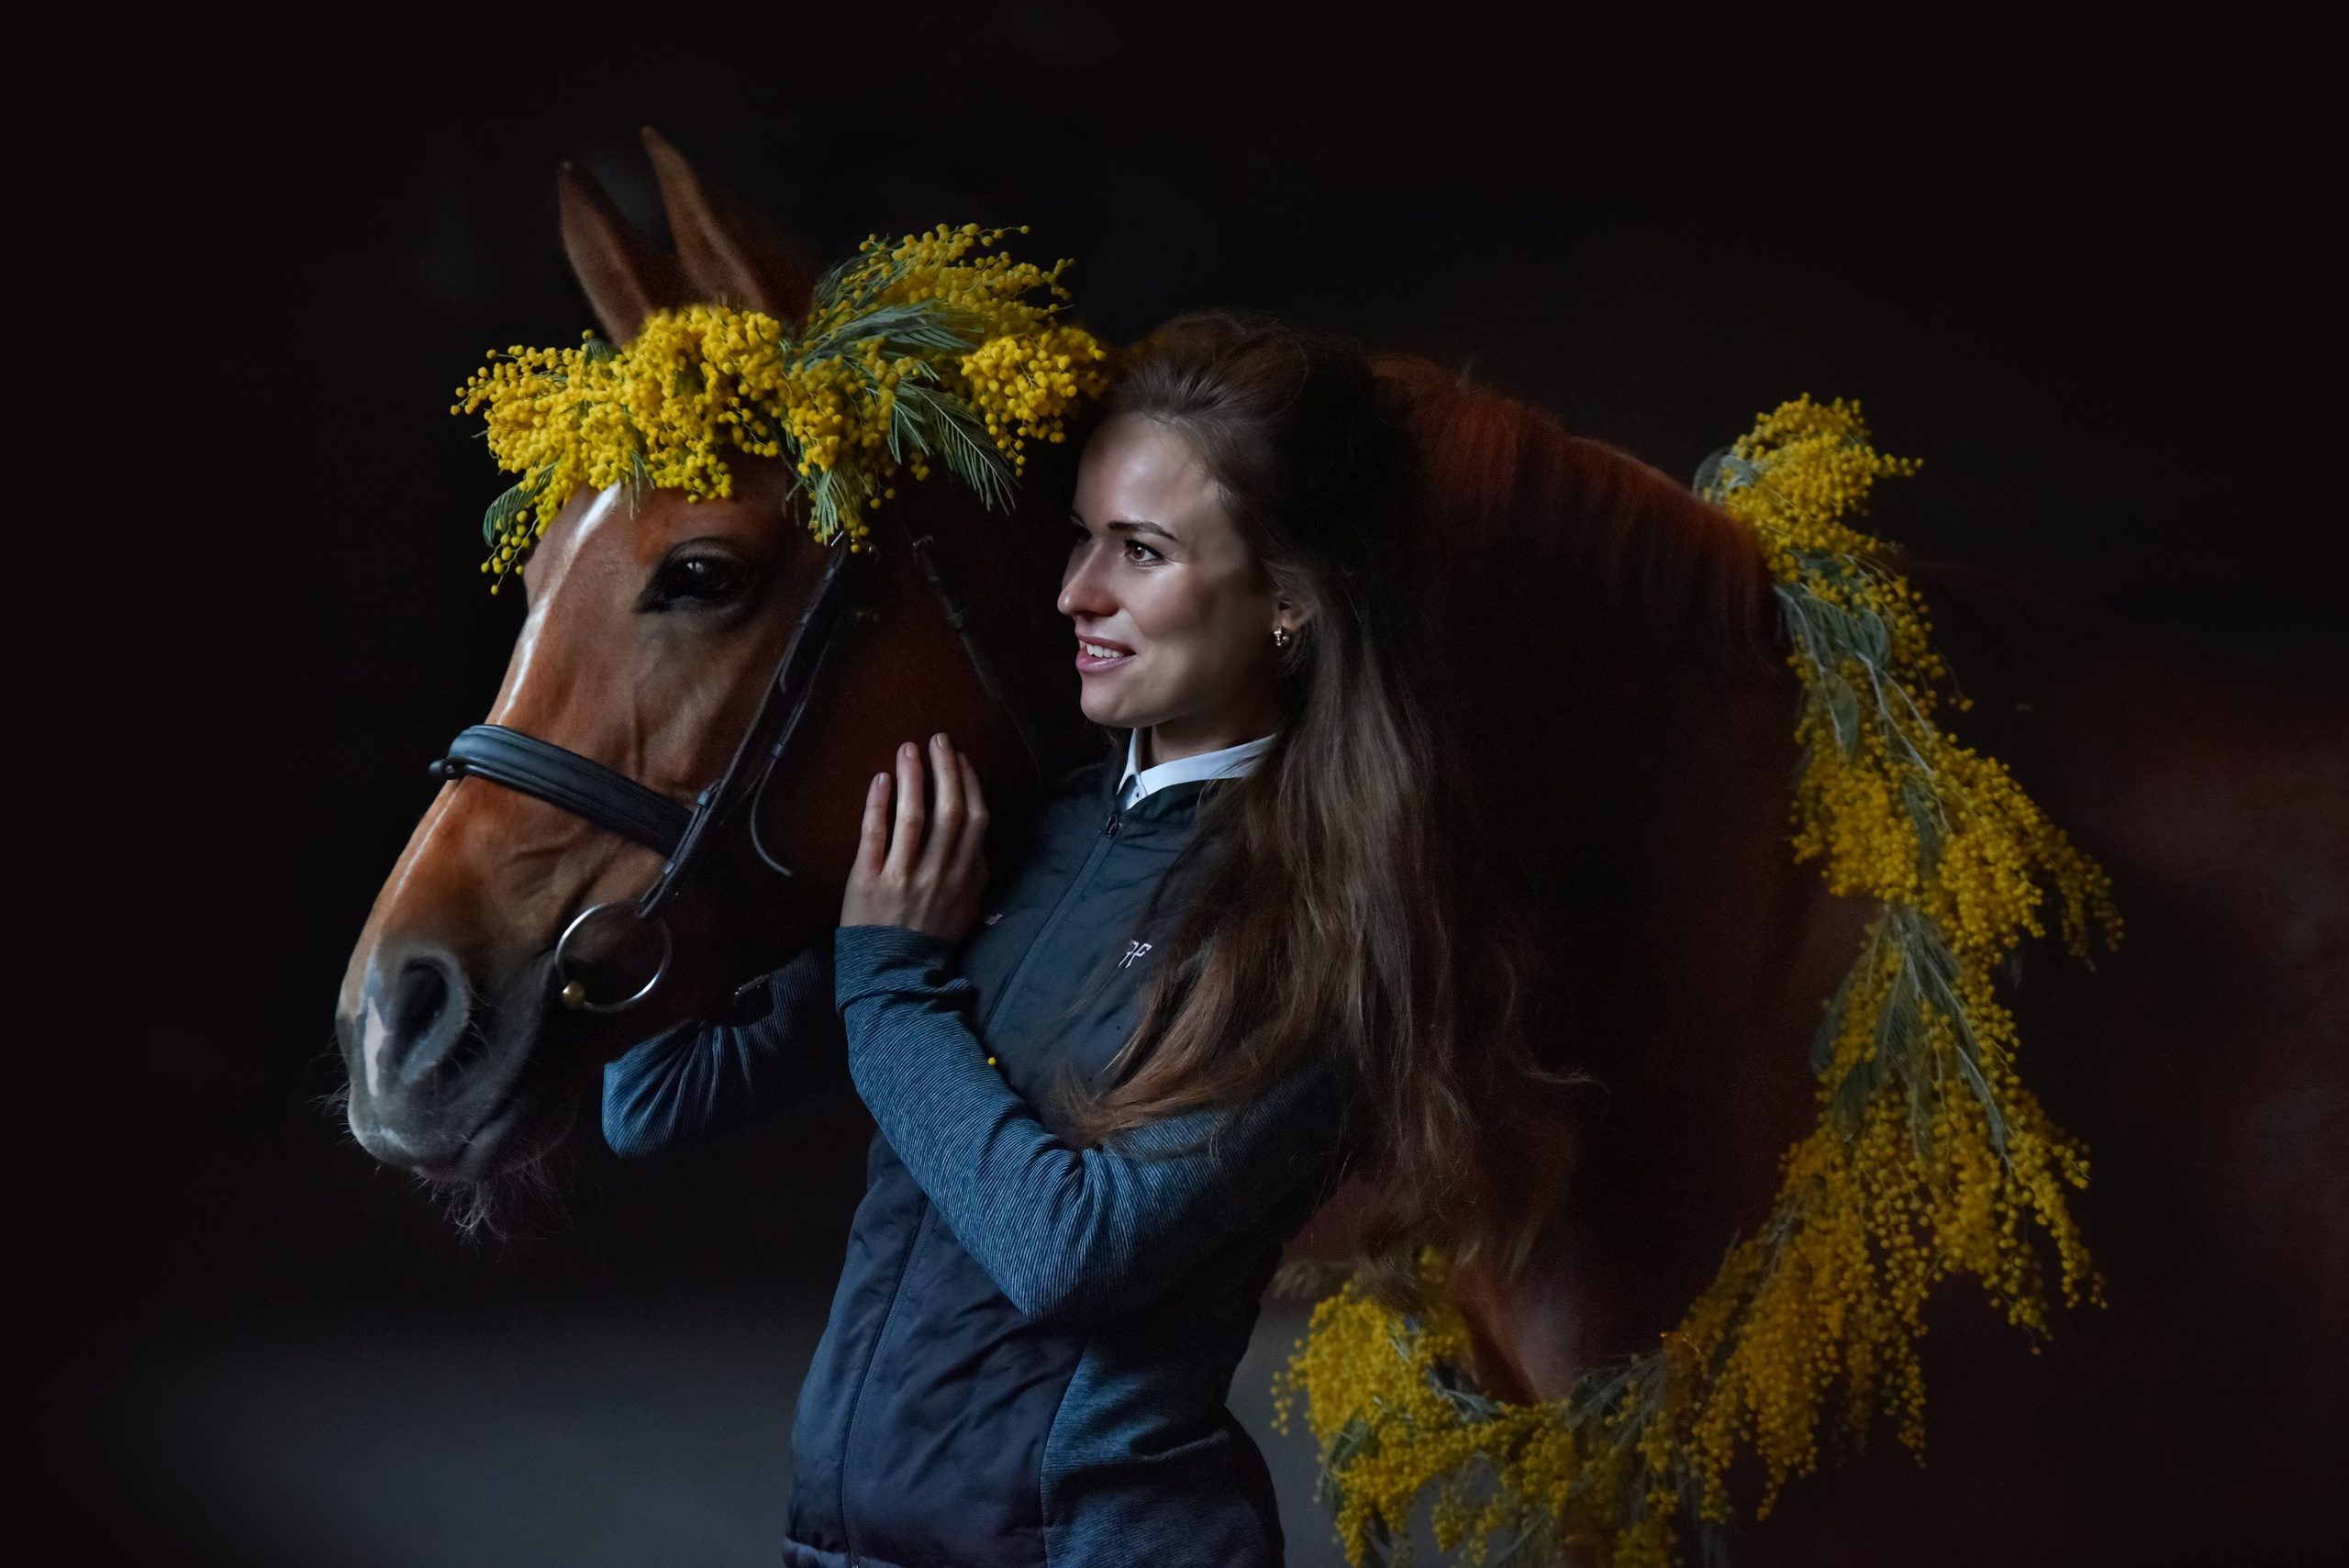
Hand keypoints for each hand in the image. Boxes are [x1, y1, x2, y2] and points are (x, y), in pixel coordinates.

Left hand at [841, 734, 990, 940]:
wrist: (892, 973)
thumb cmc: (930, 936)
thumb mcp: (967, 908)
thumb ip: (976, 873)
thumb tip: (981, 835)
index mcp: (965, 877)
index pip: (975, 820)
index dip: (969, 784)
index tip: (960, 758)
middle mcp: (938, 873)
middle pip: (948, 811)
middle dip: (945, 770)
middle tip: (937, 739)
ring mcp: (903, 876)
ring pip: (913, 818)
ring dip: (912, 778)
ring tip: (908, 749)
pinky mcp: (869, 880)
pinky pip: (874, 835)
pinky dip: (878, 804)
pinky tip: (880, 779)